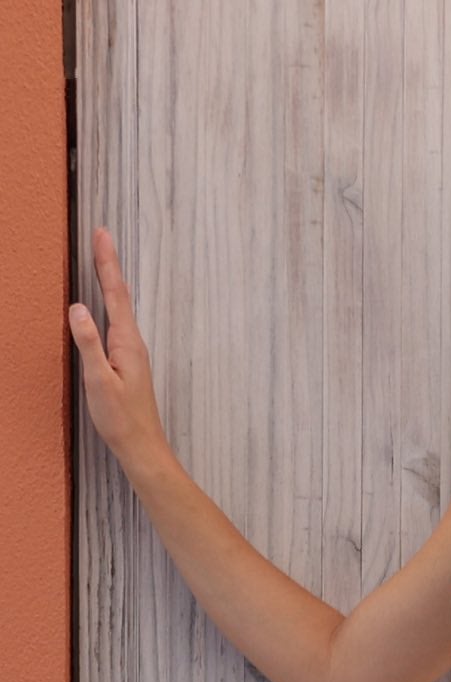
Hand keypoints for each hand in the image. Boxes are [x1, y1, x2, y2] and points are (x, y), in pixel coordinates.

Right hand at [68, 226, 169, 465]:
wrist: (141, 446)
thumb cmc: (121, 419)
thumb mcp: (99, 380)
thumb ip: (89, 343)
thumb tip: (77, 307)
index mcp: (126, 342)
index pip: (115, 293)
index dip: (107, 263)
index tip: (102, 234)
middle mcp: (133, 343)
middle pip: (119, 295)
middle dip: (109, 264)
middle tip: (102, 236)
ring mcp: (131, 352)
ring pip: (119, 308)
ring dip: (110, 281)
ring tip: (103, 260)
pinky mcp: (127, 363)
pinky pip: (117, 323)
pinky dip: (110, 304)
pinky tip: (107, 306)